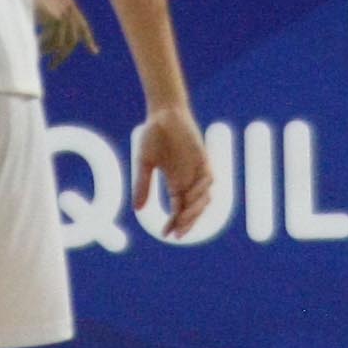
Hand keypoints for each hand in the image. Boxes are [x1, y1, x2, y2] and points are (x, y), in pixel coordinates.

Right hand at [29, 0, 98, 64]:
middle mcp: (70, 7)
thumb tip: (55, 46)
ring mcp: (64, 11)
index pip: (82, 25)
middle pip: (74, 38)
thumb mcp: (41, 9)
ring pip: (63, 42)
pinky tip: (35, 50)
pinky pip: (55, 40)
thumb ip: (50, 22)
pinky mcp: (57, 17)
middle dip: (64, 54)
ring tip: (38, 55)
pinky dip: (44, 47)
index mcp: (67, 3)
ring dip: (49, 51)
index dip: (87, 38)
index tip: (95, 51)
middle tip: (53, 66)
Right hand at [131, 106, 212, 236]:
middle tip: (179, 233)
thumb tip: (137, 209)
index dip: (173, 223)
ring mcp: (197, 170)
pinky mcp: (204, 159)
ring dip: (196, 210)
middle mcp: (188, 180)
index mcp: (175, 183)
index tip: (165, 234)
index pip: (177, 210)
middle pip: (193, 209)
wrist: (164, 113)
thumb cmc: (153, 136)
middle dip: (187, 222)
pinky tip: (192, 197)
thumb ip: (143, 184)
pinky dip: (203, 191)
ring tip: (184, 219)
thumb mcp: (144, 163)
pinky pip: (209, 180)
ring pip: (203, 198)